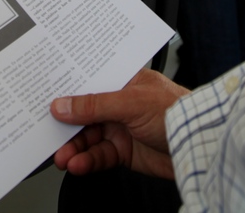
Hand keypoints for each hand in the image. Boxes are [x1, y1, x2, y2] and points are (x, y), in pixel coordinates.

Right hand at [50, 68, 189, 178]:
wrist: (199, 146)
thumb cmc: (176, 112)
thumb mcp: (130, 102)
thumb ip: (94, 105)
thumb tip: (62, 105)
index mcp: (124, 80)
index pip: (89, 82)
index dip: (67, 90)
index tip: (45, 98)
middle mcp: (120, 103)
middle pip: (84, 113)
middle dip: (65, 126)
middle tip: (47, 134)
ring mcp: (121, 128)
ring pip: (88, 137)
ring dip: (73, 148)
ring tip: (61, 157)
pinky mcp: (124, 151)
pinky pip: (99, 155)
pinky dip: (86, 161)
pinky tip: (77, 164)